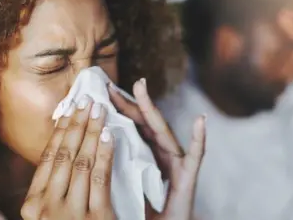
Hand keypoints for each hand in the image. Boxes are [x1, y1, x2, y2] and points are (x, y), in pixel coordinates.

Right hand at [21, 96, 115, 219]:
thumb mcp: (48, 215)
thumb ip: (47, 191)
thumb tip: (57, 150)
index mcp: (32, 205)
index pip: (48, 157)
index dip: (60, 130)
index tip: (70, 108)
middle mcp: (47, 207)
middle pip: (64, 155)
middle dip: (77, 123)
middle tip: (87, 100)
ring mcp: (71, 214)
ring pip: (81, 162)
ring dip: (92, 132)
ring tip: (100, 111)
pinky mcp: (96, 218)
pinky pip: (100, 178)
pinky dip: (105, 153)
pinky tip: (109, 135)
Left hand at [109, 79, 205, 219]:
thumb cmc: (142, 215)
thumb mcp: (124, 188)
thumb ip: (116, 170)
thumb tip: (92, 152)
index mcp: (147, 157)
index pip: (132, 128)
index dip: (119, 110)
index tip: (102, 92)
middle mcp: (162, 157)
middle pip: (144, 124)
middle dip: (128, 102)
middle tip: (110, 85)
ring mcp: (176, 165)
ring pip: (163, 132)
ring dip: (152, 109)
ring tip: (141, 88)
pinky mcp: (187, 179)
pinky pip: (195, 157)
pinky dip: (199, 139)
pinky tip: (200, 121)